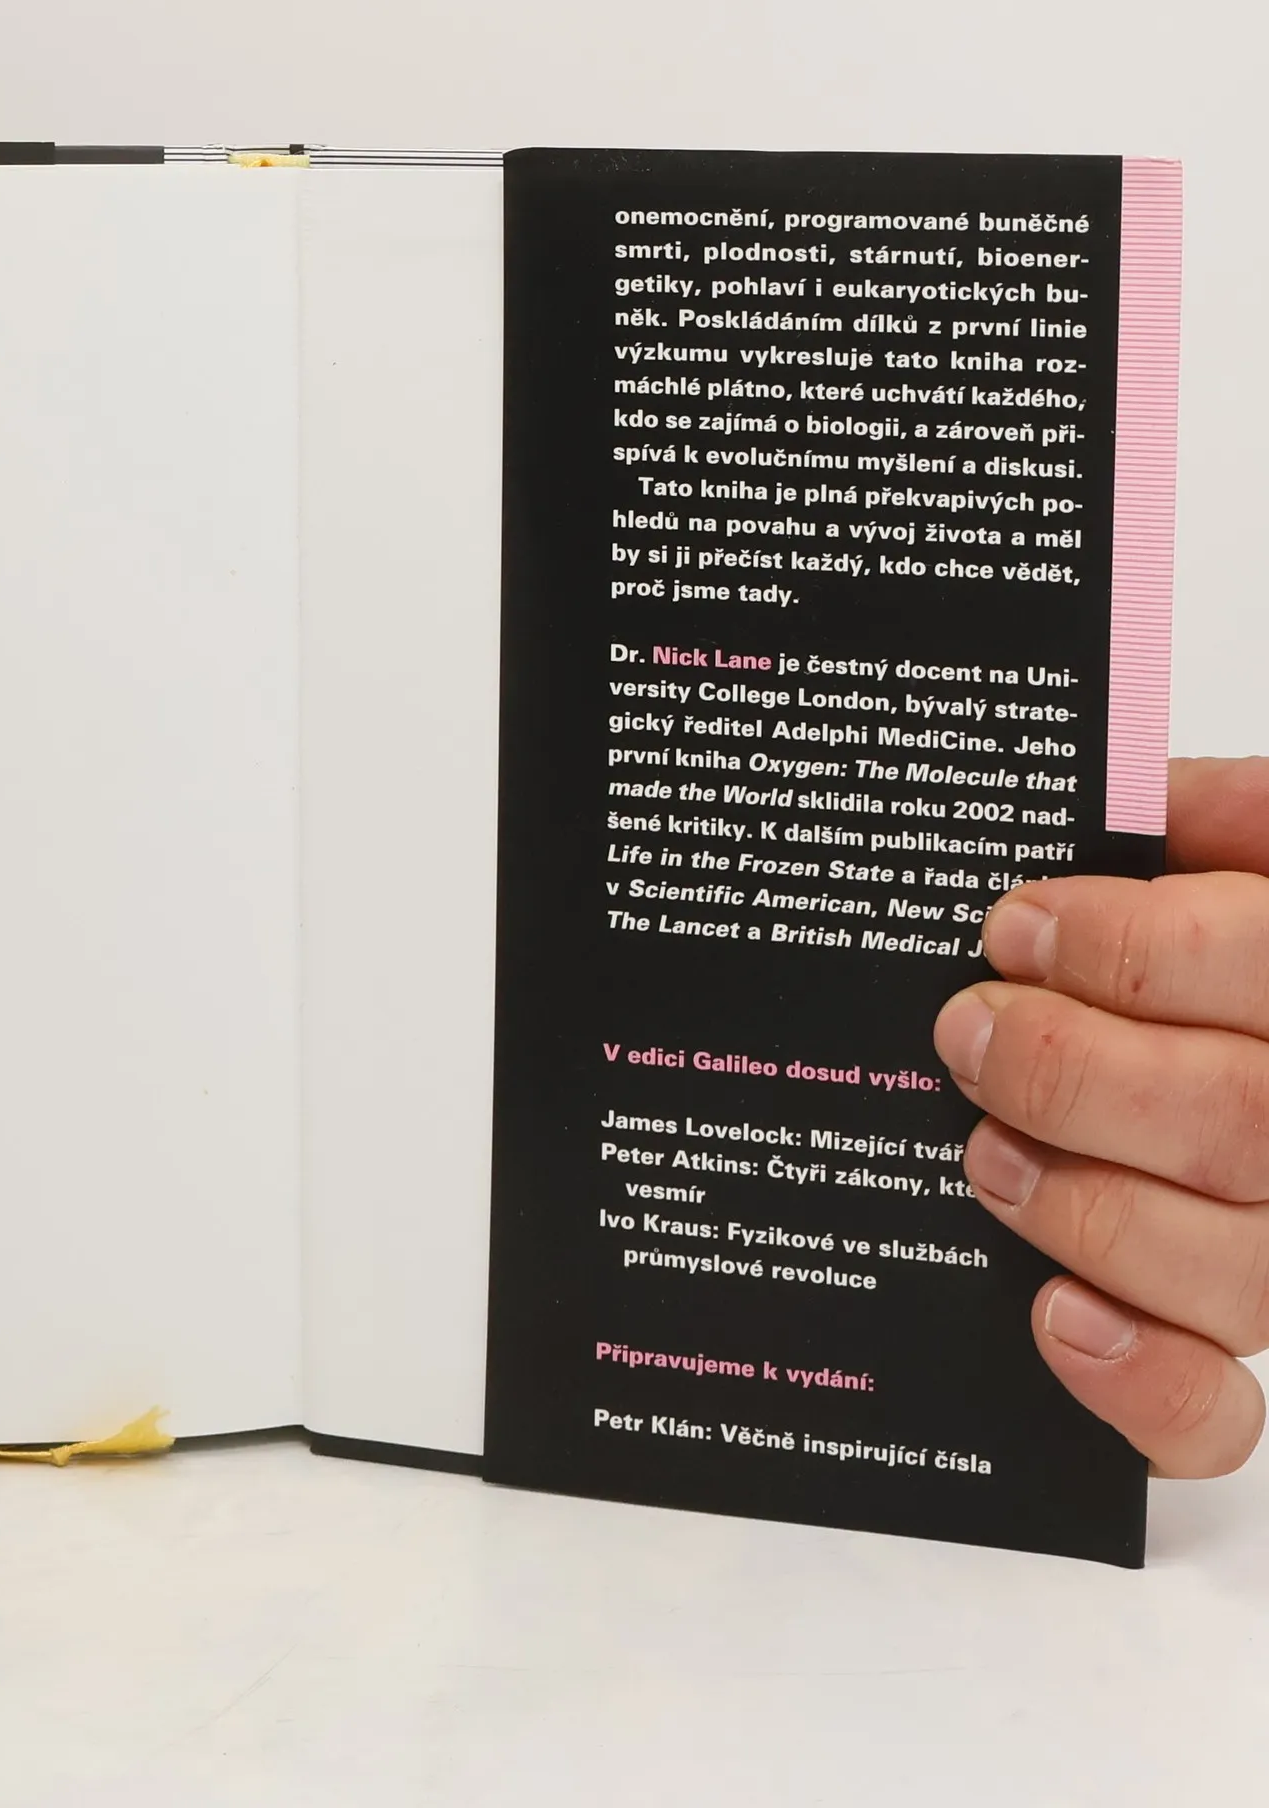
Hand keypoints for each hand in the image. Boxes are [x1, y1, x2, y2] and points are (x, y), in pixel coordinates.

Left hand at [933, 757, 1268, 1477]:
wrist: (1252, 1051)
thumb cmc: (1246, 954)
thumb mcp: (1260, 858)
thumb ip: (1222, 818)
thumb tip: (1122, 787)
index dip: (1134, 949)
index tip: (1015, 925)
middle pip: (1244, 1123)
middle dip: (1075, 1070)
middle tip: (967, 1032)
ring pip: (1234, 1269)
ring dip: (1082, 1203)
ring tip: (982, 1151)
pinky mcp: (1242, 1364)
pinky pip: (1217, 1419)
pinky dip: (1134, 1378)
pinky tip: (1053, 1316)